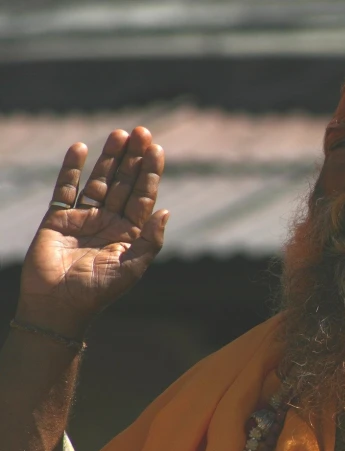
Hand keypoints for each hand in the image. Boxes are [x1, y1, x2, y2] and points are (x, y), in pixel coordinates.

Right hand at [15, 127, 167, 337]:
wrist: (59, 305)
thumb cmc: (100, 291)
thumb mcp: (133, 267)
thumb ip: (151, 240)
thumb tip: (166, 211)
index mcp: (131, 233)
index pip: (143, 196)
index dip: (150, 173)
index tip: (157, 149)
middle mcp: (110, 222)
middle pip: (124, 182)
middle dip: (133, 158)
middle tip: (142, 131)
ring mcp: (84, 218)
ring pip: (99, 181)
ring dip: (109, 157)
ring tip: (120, 133)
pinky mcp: (59, 219)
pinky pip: (65, 189)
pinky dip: (71, 169)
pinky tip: (80, 148)